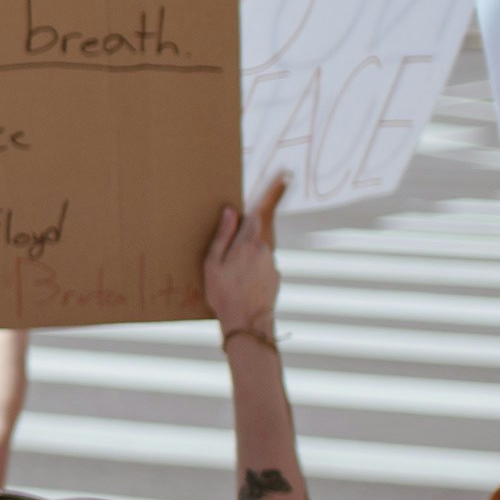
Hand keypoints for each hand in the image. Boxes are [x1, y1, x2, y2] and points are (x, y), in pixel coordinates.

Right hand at [201, 175, 286, 334]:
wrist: (247, 325)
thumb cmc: (224, 295)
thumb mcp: (213, 264)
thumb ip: (223, 235)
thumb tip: (231, 211)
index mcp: (248, 243)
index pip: (260, 211)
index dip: (272, 192)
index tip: (286, 175)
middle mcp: (265, 250)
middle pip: (259, 230)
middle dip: (250, 229)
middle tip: (238, 242)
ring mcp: (272, 263)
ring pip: (259, 249)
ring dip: (246, 256)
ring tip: (232, 277)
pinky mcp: (275, 276)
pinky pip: (261, 264)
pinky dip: (251, 269)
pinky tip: (239, 285)